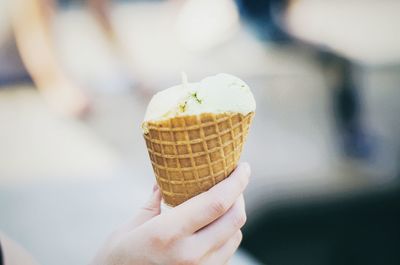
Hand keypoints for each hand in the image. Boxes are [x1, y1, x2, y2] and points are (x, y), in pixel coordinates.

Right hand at [91, 162, 250, 264]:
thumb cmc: (116, 259)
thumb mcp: (130, 227)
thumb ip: (153, 202)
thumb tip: (164, 180)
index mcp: (168, 234)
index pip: (216, 202)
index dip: (236, 182)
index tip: (243, 167)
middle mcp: (189, 254)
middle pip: (234, 218)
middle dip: (239, 195)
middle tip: (233, 181)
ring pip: (235, 236)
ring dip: (234, 215)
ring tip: (224, 201)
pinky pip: (226, 253)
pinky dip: (227, 234)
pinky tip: (215, 225)